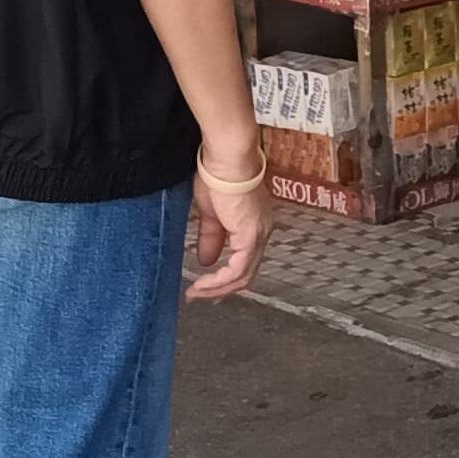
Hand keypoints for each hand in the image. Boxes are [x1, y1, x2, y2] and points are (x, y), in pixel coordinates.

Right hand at [188, 149, 272, 300]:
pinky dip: (219, 280)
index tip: (205, 285)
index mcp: (254, 224)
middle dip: (222, 289)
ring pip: (244, 275)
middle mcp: (262, 231)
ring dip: (218, 288)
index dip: (225, 277)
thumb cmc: (218, 176)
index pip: (245, 260)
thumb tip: (206, 260)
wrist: (225, 160)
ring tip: (196, 293)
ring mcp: (259, 234)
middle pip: (247, 273)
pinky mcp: (250, 235)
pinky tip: (202, 284)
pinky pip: (237, 269)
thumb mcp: (211, 213)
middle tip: (201, 296)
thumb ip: (212, 237)